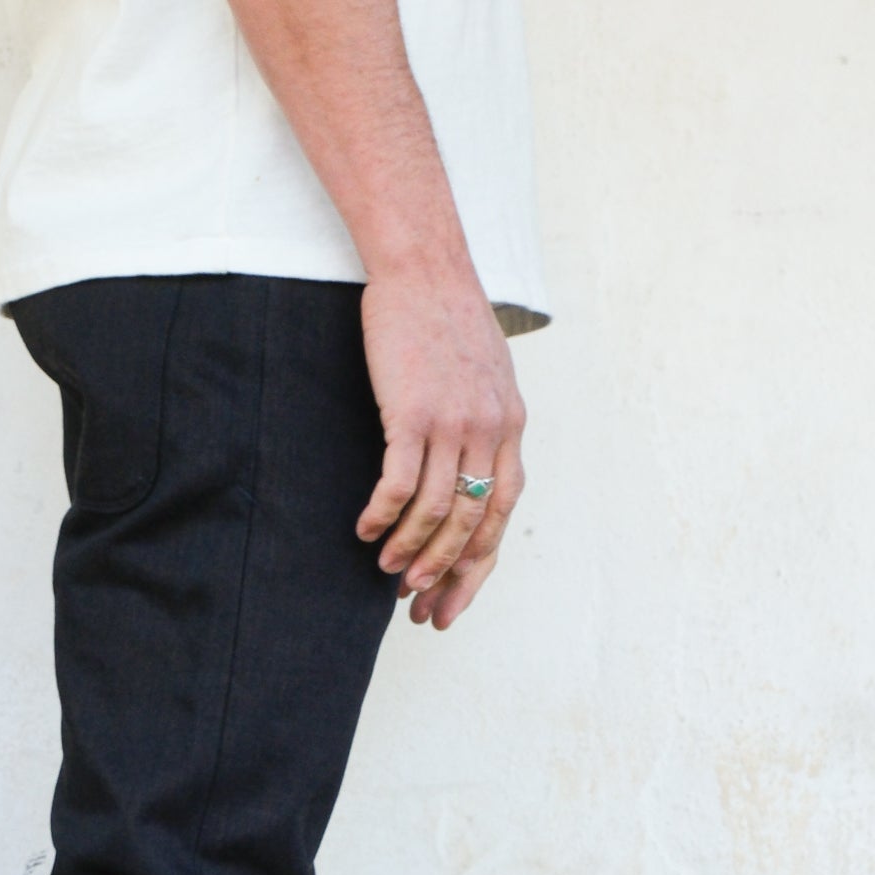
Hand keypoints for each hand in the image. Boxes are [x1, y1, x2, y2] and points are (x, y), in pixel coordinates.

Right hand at [356, 263, 526, 627]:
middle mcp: (489, 433)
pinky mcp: (412, 412)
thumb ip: (488, 426)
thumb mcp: (489, 377)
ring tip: (386, 572)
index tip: (451, 602)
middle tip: (416, 606)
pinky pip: (398, 483)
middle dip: (443, 574)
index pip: (499, 517)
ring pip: (435, 512)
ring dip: (408, 550)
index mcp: (510, 430)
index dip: (476, 567)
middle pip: (470, 525)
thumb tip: (475, 472)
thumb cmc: (447, 321)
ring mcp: (453, 424)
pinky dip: (382, 515)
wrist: (425, 267)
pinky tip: (364, 530)